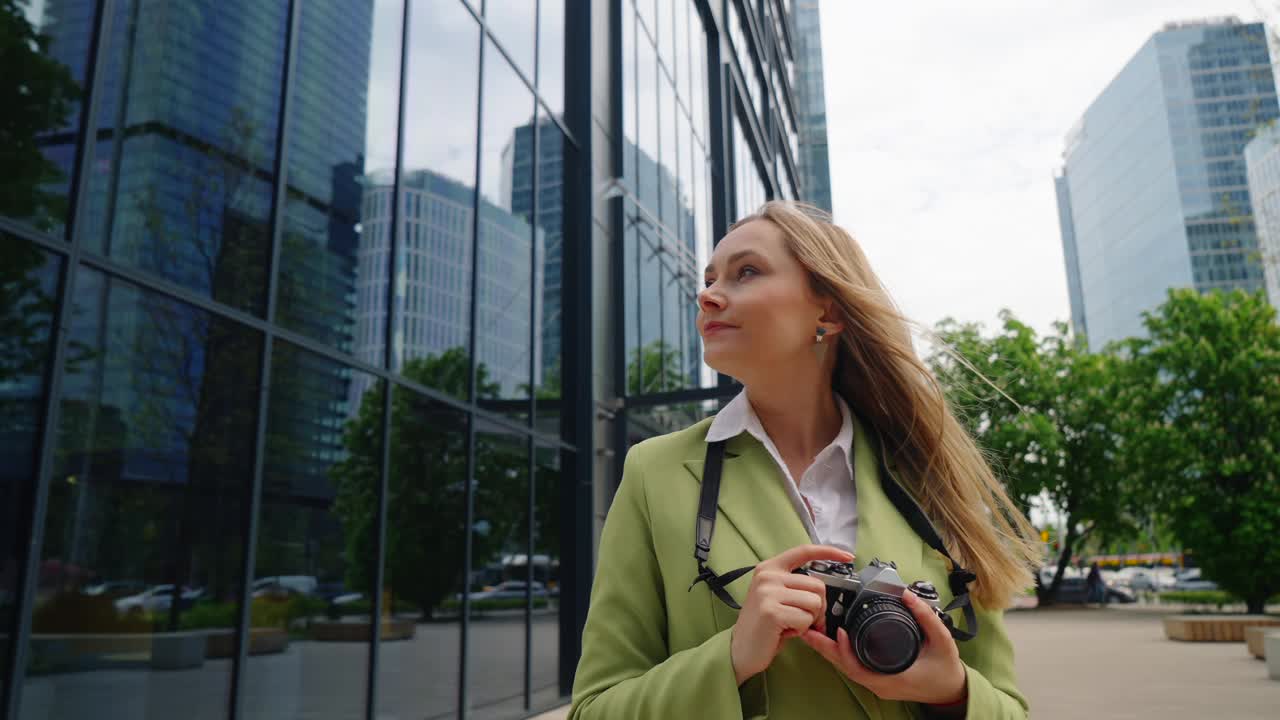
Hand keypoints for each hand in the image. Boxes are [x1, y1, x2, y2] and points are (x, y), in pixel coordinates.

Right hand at [729, 545, 853, 685]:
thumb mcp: (776, 597)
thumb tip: (824, 590)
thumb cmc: (764, 626)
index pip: (803, 551)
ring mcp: (768, 592)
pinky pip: (805, 619)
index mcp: (769, 568)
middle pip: (817, 585)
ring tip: (791, 625)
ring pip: (815, 603)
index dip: (828, 551)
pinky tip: (785, 632)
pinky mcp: (772, 611)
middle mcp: (768, 576)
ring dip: (809, 620)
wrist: (740, 650)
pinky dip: (801, 630)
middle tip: (804, 620)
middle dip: (819, 608)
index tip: (847, 556)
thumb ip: (795, 586)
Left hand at [799, 588, 967, 706]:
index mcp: (891, 678)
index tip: (839, 630)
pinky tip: (832, 640)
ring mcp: (877, 683)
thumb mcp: (942, 641)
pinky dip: (841, 653)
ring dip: (830, 650)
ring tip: (813, 632)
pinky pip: (853, 666)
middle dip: (825, 648)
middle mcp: (879, 684)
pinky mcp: (877, 679)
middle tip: (807, 630)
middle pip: (844, 667)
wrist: (952, 690)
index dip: (844, 650)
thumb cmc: (946, 669)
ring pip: (846, 667)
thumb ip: (926, 617)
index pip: (857, 668)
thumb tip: (908, 595)